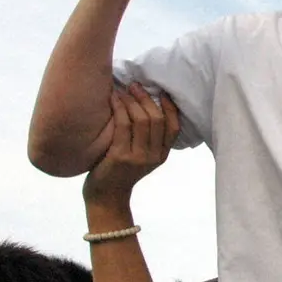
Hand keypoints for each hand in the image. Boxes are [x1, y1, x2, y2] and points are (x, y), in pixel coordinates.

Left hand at [83, 84, 179, 208]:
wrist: (106, 197)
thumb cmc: (120, 171)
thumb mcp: (141, 156)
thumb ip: (148, 137)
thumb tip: (146, 103)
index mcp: (162, 155)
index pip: (174, 126)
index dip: (169, 107)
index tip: (160, 91)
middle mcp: (153, 156)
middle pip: (156, 119)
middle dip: (146, 98)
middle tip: (135, 85)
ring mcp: (138, 157)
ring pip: (141, 120)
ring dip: (132, 100)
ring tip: (123, 89)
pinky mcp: (120, 156)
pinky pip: (123, 125)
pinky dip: (119, 107)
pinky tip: (112, 98)